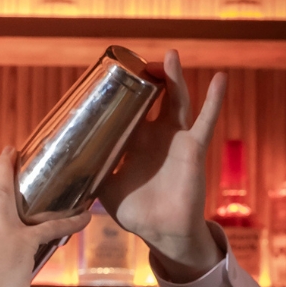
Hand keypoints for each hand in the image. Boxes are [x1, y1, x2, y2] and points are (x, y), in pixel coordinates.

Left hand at [96, 50, 226, 282]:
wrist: (160, 231)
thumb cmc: (136, 211)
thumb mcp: (105, 188)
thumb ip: (92, 171)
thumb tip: (65, 164)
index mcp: (135, 143)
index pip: (128, 110)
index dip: (122, 93)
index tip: (112, 73)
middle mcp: (156, 135)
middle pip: (153, 98)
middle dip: (148, 78)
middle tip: (139, 60)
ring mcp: (176, 139)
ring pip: (177, 101)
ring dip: (175, 77)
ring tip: (170, 55)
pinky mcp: (193, 147)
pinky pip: (206, 121)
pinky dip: (214, 100)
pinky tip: (220, 78)